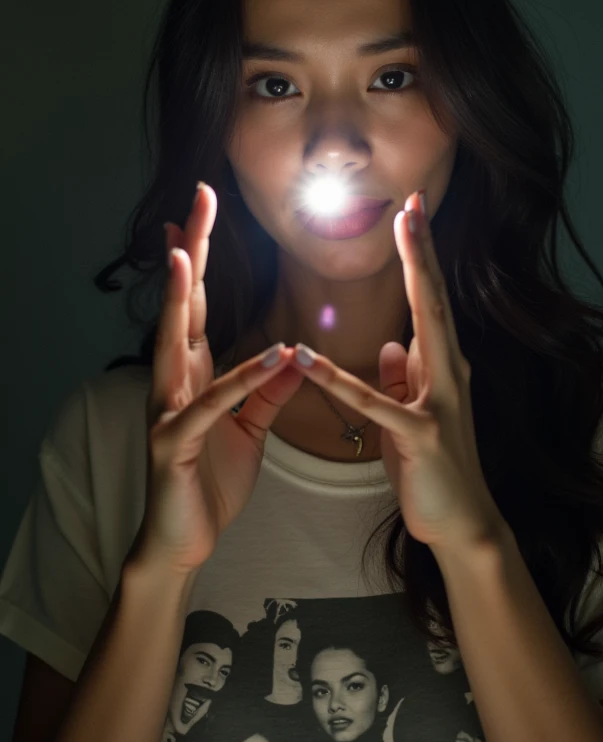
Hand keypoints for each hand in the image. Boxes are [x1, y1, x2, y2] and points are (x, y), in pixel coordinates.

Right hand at [135, 182, 303, 574]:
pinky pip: (213, 406)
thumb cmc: (211, 479)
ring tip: (187, 257)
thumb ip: (267, 391)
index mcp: (195, 374)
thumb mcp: (248, 428)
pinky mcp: (174, 444)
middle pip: (184, 307)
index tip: (204, 212)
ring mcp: (169, 410)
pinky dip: (240, 381)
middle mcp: (176, 382)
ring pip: (176, 346)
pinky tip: (267, 357)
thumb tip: (294, 354)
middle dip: (190, 253)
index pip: (199, 305)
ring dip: (183, 301)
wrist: (184, 539)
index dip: (202, 258)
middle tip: (194, 202)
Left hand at [290, 190, 506, 552]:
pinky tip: (306, 357)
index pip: (428, 302)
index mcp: (443, 368)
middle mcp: (449, 375)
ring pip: (423, 331)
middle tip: (414, 203)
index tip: (411, 212)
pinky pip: (373, 402)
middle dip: (422, 250)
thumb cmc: (434, 467)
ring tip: (395, 241)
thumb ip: (407, 377)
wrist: (462, 522)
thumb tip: (396, 346)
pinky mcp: (420, 436)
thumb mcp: (414, 414)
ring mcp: (439, 404)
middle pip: (433, 301)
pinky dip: (337, 379)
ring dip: (410, 282)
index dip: (419, 256)